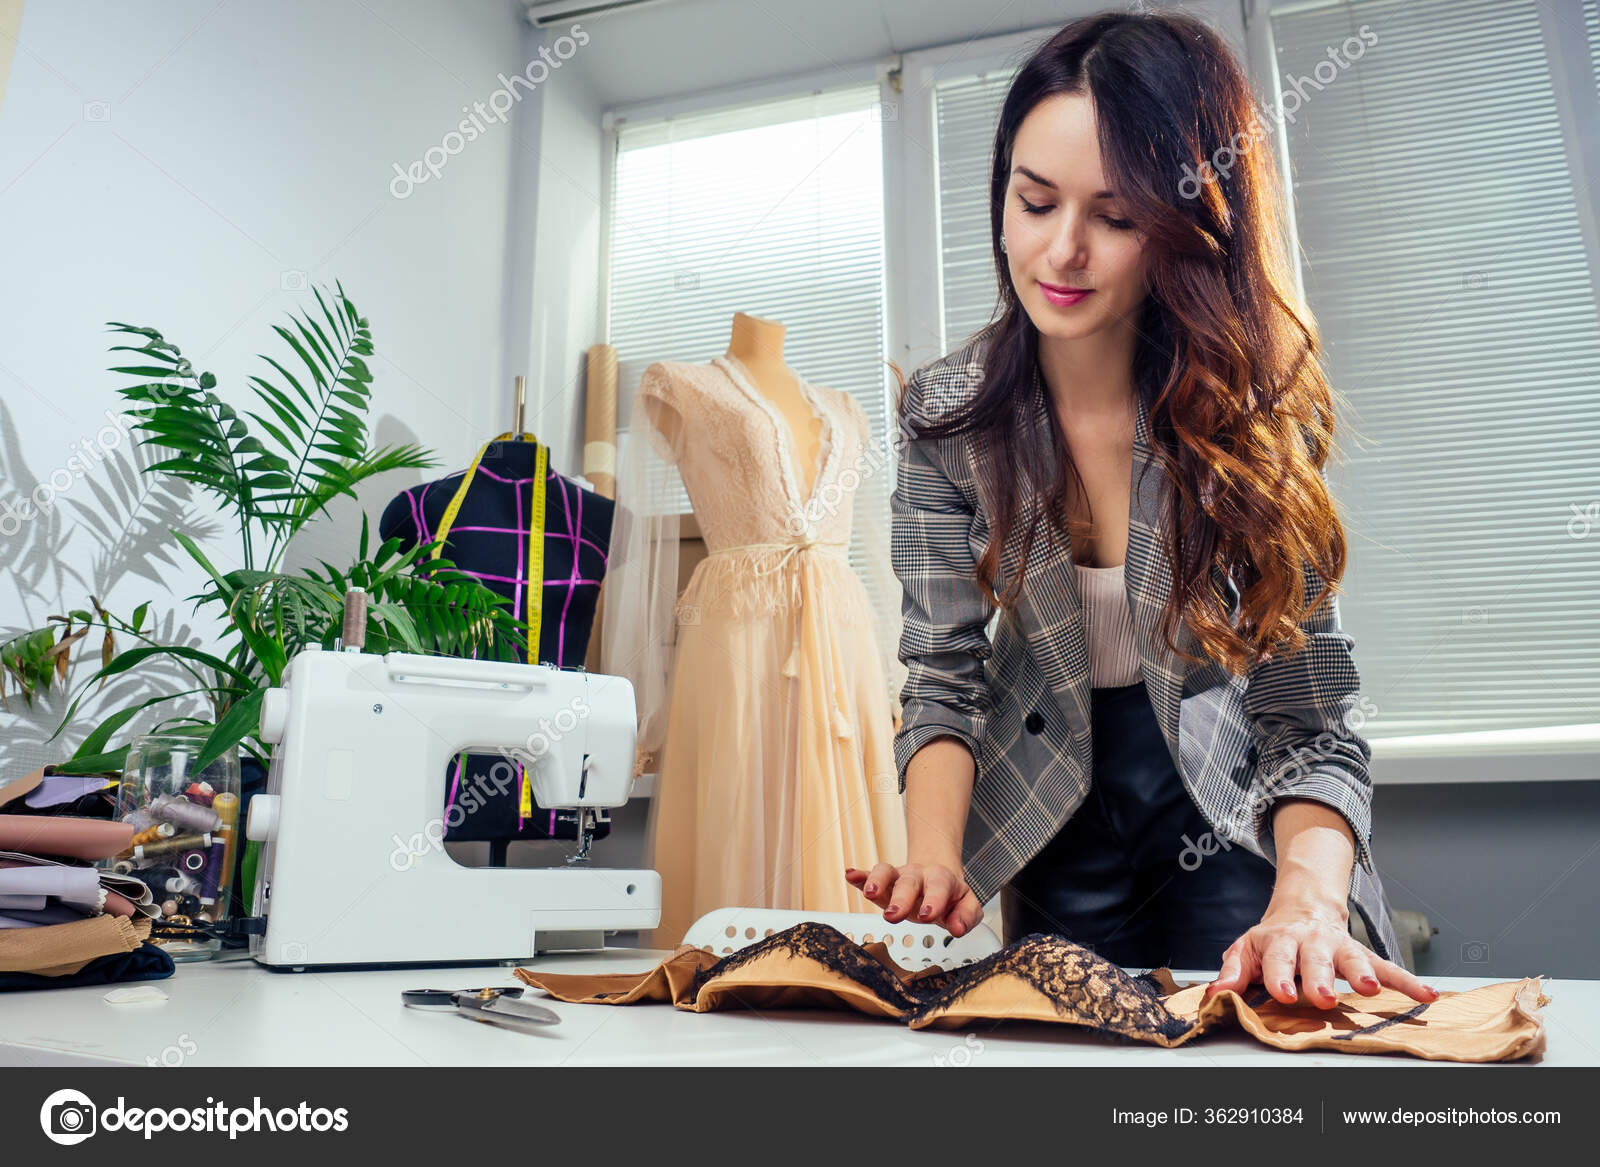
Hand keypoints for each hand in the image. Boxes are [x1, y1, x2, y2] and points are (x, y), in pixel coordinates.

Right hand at [845, 861, 983, 937]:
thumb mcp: (966, 904)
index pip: (939, 887)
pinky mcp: (883, 881)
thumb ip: (966, 916)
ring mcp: (899, 876)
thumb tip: (957, 929)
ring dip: (877, 881)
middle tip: (894, 915)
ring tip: (869, 893)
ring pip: (887, 873)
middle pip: (909, 882)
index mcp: (941, 880)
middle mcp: (918, 875)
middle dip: (901, 898)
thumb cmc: (950, 896)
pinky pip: (870, 874)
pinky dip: (860, 875)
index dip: (934, 900)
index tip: (928, 915)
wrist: (936, 874)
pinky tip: (850, 875)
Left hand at [1204, 896, 1438, 1008]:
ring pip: (1352, 958)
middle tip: (1323, 996)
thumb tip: (1215, 992)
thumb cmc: (1271, 940)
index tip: (1285, 994)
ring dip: (1362, 973)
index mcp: (1279, 941)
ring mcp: (1339, 946)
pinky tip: (1427, 995)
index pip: (1277, 959)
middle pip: (1315, 959)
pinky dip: (1408, 981)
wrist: (1301, 910)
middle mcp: (1311, 941)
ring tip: (1369, 989)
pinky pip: (1388, 967)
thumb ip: (1232, 971)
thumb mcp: (1245, 949)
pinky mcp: (1363, 955)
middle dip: (1319, 977)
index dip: (1280, 976)